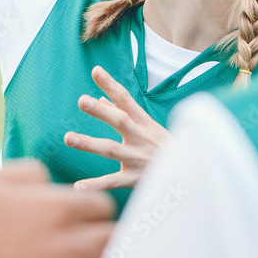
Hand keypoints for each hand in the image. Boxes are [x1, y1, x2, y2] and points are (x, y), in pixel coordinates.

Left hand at [65, 65, 170, 191]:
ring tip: (68, 138)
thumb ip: (124, 113)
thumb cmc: (164, 148)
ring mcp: (137, 158)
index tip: (96, 70)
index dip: (110, 84)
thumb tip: (101, 98)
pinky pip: (113, 182)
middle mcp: (140, 137)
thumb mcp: (149, 127)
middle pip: (120, 121)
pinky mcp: (134, 179)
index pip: (125, 99)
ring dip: (89, 143)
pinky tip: (78, 187)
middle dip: (101, 111)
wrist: (189, 176)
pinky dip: (96, 185)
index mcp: (143, 122)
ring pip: (111, 149)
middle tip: (82, 100)